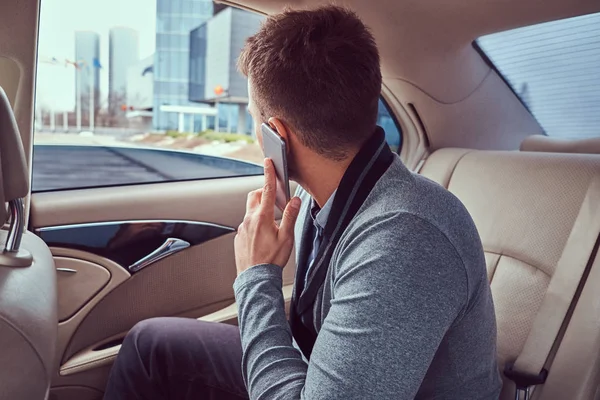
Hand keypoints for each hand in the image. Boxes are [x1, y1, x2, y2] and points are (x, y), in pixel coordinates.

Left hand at [234, 159, 300, 274]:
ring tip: (272, 224)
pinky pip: (247, 225)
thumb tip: (295, 200)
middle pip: (254, 196)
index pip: (266, 189)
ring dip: (260, 210)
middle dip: (263, 192)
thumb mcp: (286, 237)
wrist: (255, 279)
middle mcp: (249, 220)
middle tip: (275, 199)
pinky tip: (263, 237)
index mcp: (262, 217)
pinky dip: (255, 224)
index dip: (268, 174)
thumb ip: (290, 216)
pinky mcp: (239, 237)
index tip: (268, 162)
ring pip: (250, 211)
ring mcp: (242, 229)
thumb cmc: (272, 260)